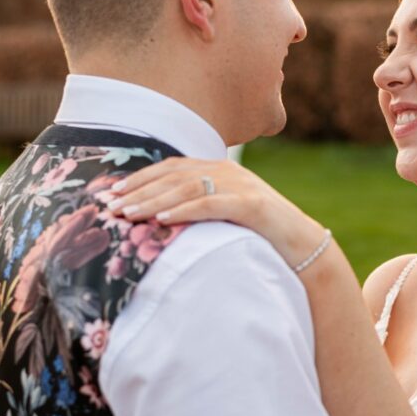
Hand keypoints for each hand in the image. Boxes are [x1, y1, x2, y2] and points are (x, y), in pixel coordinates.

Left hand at [105, 157, 327, 271]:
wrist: (305, 247)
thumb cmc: (261, 236)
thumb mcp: (226, 215)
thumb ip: (199, 207)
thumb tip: (158, 218)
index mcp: (220, 169)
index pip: (171, 167)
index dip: (140, 178)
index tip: (112, 192)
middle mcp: (228, 171)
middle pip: (174, 176)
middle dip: (139, 190)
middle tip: (111, 205)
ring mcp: (242, 186)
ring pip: (188, 188)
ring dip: (154, 201)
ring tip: (128, 214)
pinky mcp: (253, 205)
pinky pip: (212, 205)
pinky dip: (184, 211)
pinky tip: (162, 221)